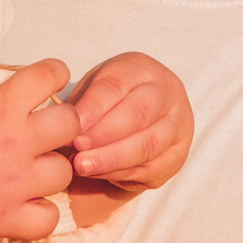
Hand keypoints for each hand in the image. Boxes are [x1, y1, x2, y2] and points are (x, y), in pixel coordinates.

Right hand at [0, 62, 80, 241]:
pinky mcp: (7, 217)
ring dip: (52, 169)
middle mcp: (18, 142)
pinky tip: (28, 203)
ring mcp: (17, 183)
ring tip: (33, 170)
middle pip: (71, 125)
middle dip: (62, 125)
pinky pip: (49, 218)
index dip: (55, 75)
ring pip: (65, 172)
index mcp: (3, 106)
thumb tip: (23, 103)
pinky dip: (42, 212)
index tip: (49, 82)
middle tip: (44, 132)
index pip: (51, 74)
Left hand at [67, 51, 192, 188]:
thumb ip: (81, 107)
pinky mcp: (177, 155)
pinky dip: (120, 173)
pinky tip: (98, 173)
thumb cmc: (106, 102)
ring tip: (82, 165)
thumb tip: (64, 131)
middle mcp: (167, 92)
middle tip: (76, 148)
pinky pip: (150, 168)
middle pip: (139, 113)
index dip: (93, 107)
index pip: (117, 85)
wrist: (136, 120)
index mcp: (141, 68)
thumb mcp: (92, 91)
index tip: (70, 124)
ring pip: (148, 144)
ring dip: (111, 158)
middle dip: (104, 134)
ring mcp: (178, 124)